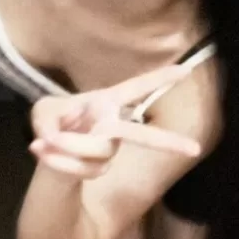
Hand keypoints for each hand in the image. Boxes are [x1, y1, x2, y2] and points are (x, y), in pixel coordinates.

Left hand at [30, 66, 200, 180]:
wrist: (45, 151)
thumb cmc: (52, 121)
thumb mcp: (43, 112)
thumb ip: (49, 121)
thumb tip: (55, 138)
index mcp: (105, 102)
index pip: (136, 88)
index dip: (160, 79)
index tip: (187, 70)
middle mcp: (112, 124)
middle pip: (140, 136)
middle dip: (168, 142)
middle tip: (195, 150)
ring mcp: (107, 147)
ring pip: (97, 151)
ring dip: (69, 147)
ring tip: (45, 142)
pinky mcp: (99, 167)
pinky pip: (82, 168)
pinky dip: (60, 163)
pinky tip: (44, 154)